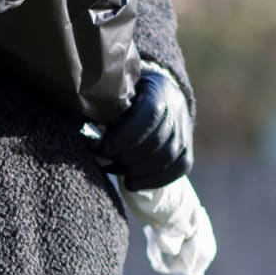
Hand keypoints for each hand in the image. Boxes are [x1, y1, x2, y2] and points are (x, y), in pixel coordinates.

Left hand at [94, 64, 191, 191]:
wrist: (160, 95)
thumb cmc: (128, 96)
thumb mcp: (117, 92)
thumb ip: (107, 106)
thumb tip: (88, 131)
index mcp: (158, 91)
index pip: (149, 115)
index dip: (125, 136)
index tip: (103, 148)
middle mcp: (177, 110)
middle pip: (156, 141)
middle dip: (126, 156)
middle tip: (106, 160)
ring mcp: (185, 132)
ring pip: (167, 157)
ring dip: (137, 170)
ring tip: (116, 170)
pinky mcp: (187, 150)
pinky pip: (177, 169)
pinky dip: (153, 180)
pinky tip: (131, 183)